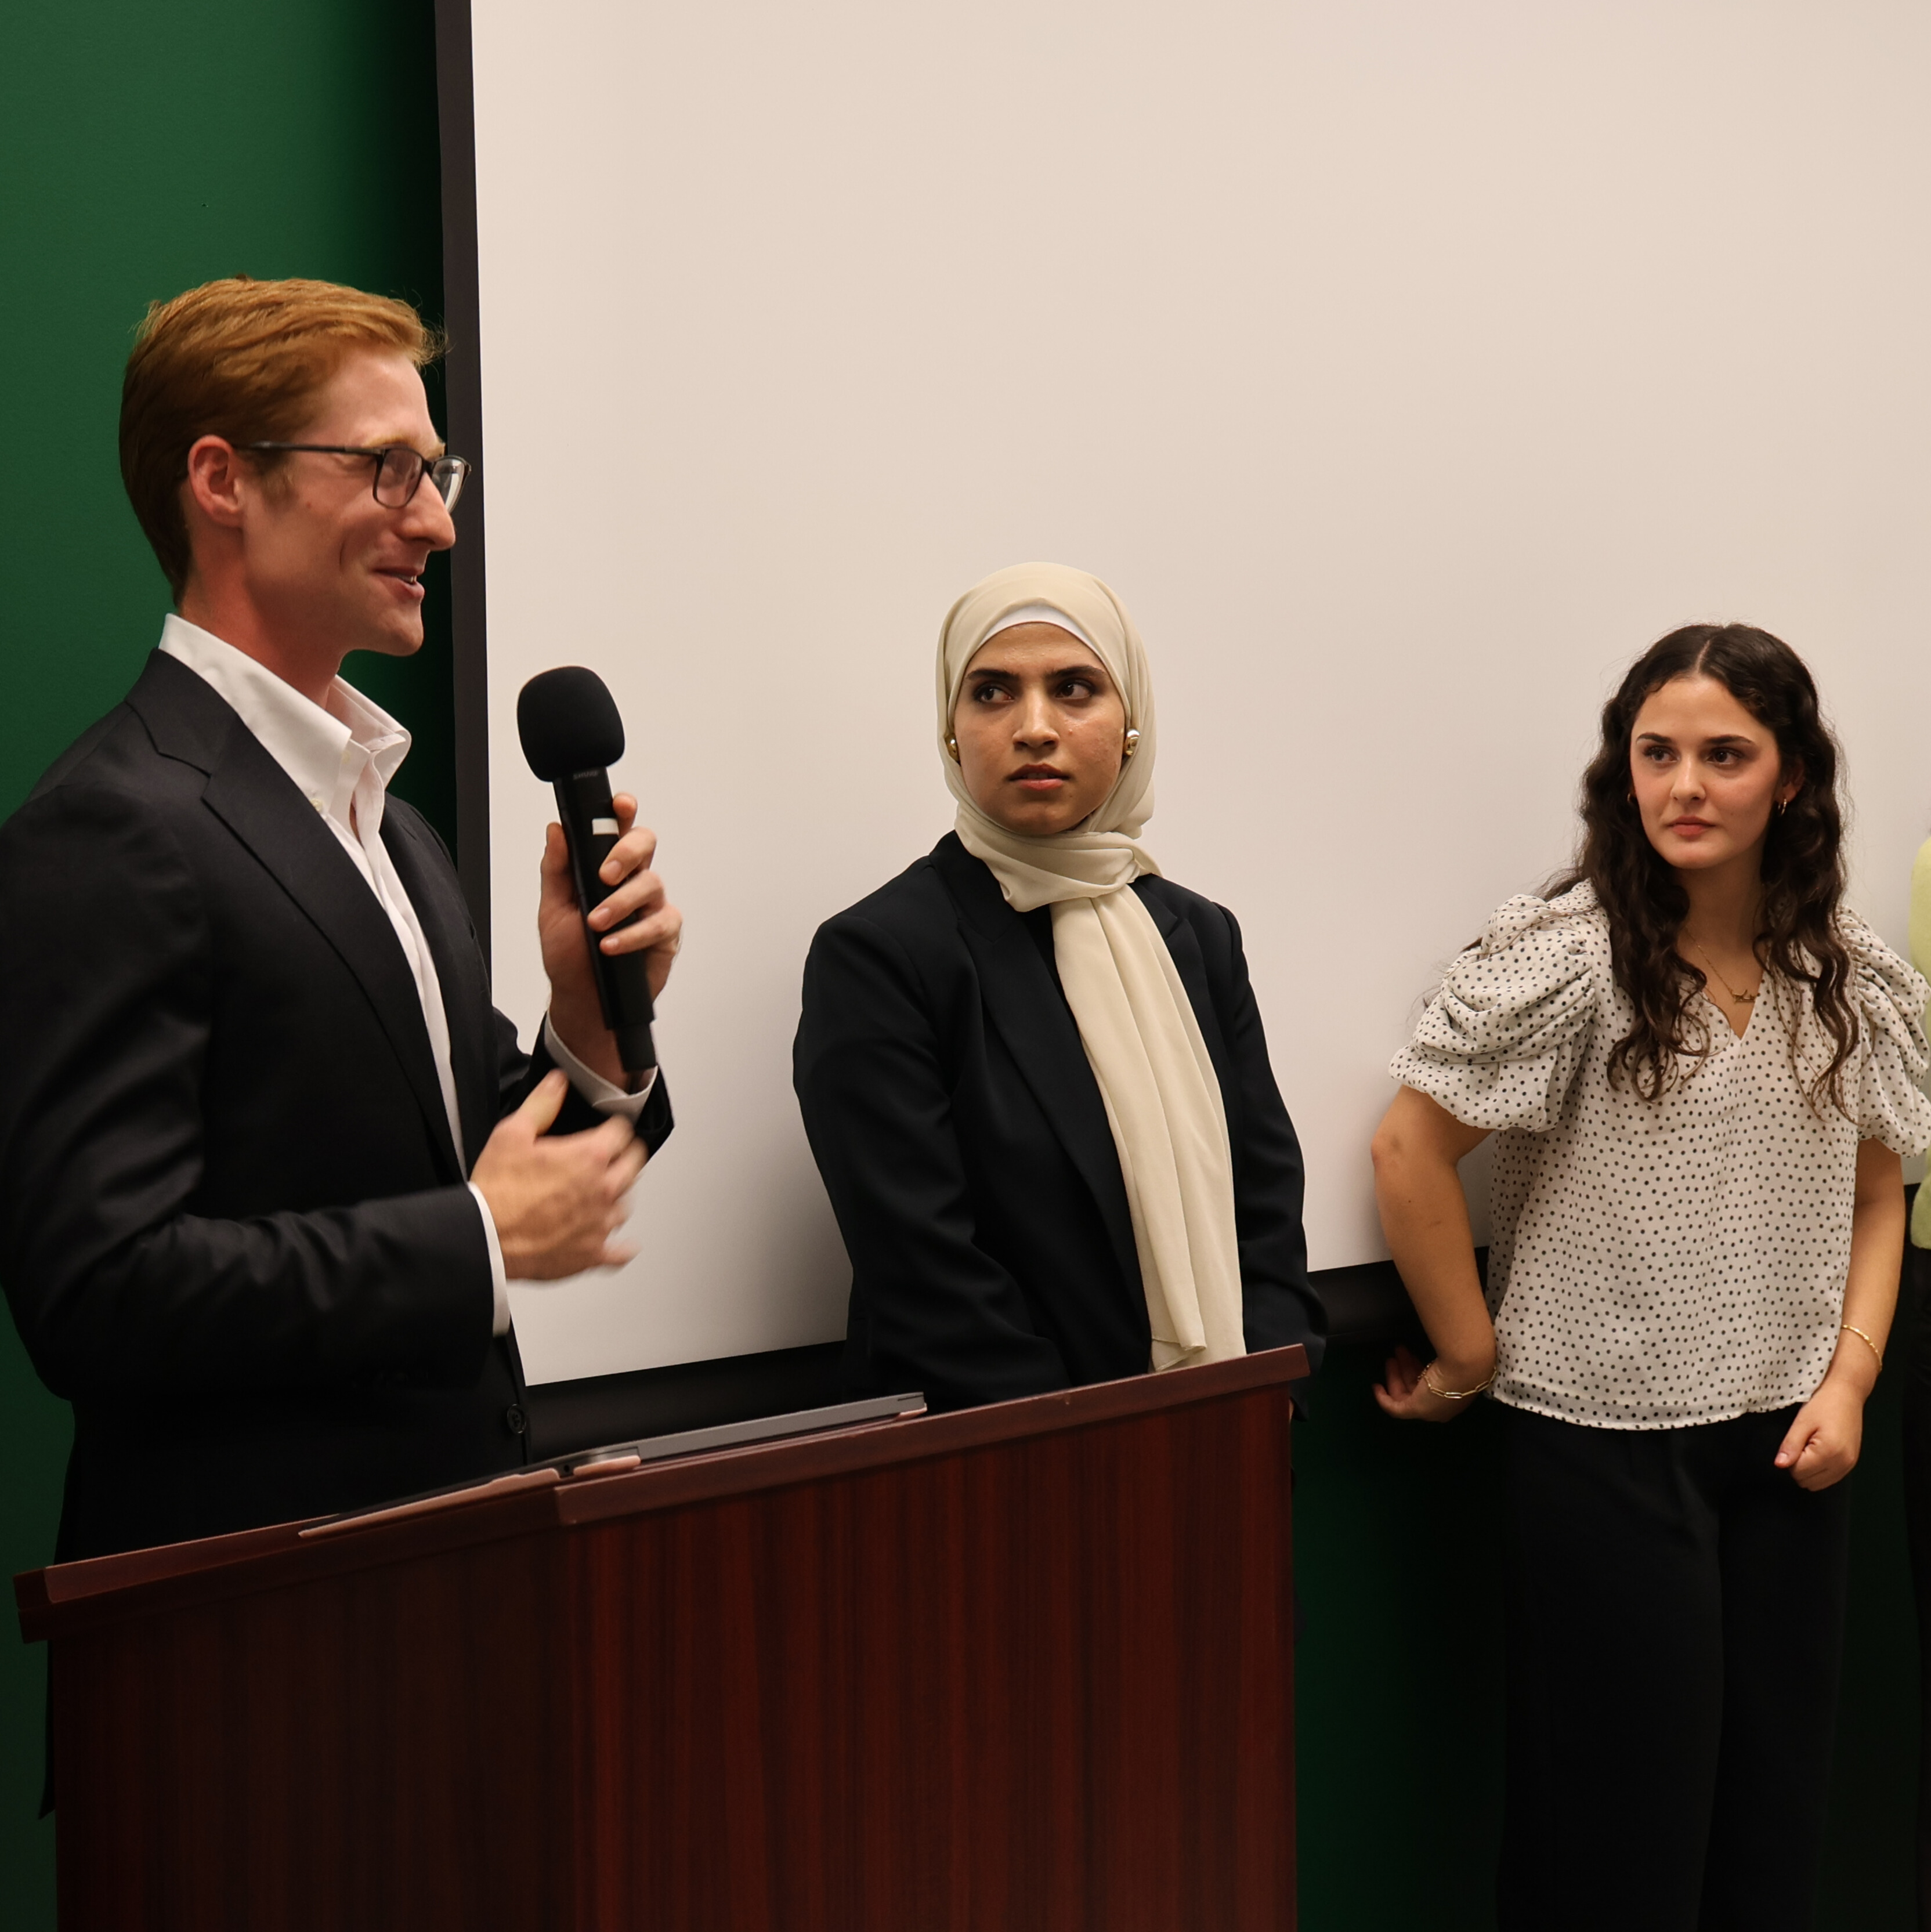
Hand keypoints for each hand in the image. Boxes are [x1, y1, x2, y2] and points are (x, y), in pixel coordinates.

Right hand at [471, 1073, 647, 1278]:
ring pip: (626, 1205)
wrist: (484, 1239)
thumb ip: (542, 1104)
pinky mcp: (592, 1253)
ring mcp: (600, 1224)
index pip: (622, 1132)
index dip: (614, 1127)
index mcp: (589, 1157)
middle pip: (635, 1166)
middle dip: (624, 1157)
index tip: (608, 1130)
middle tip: (612, 1157)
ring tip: (600, 1195)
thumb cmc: (496, 1191)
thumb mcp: (512, 1134)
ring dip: (616, 1198)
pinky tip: (620, 1243)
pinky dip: (621, 1246)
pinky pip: (620, 1252)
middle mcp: (603, 1190)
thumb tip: (558, 1083)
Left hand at [539, 794, 681, 1082]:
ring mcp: (651, 905)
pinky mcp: (665, 932)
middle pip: (645, 843)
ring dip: (621, 904)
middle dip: (627, 852)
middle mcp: (632, 880)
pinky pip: (659, 923)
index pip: (618, 828)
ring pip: (651, 883)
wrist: (582, 998)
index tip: (620, 804)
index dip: (623, 811)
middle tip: (605, 874)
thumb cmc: (569, 953)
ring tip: (597, 924)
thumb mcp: (552, 909)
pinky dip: (633, 934)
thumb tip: (556, 830)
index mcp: (605, 867)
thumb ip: (556, 868)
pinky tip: (612, 945)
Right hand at [1373, 1343, 1488, 1423]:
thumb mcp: (1454, 1353)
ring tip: (1390, 1357)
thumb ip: (1446, 1350)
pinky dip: (1383, 1398)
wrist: (1465, 1366)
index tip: (1408, 1357)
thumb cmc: (1463, 1356)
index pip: (1431, 1383)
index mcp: (1454, 1392)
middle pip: (1417, 1388)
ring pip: (1406, 1394)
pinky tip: (1376, 1386)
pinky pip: (1394, 1408)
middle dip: (1405, 1369)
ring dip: (1395, 1375)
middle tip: (1397, 1353)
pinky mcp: (1416, 1410)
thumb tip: (1442, 1336)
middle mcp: (1442, 1404)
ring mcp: (1429, 1409)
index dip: (1417, 1369)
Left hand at [1775, 1375, 1865, 1490]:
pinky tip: (1820, 1451)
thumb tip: (1779, 1465)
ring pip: (1819, 1484)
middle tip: (1802, 1443)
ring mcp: (1849, 1465)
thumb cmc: (1823, 1404)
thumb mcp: (1802, 1422)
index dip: (1790, 1459)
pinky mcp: (1852, 1463)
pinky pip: (1830, 1478)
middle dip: (1799, 1466)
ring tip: (1811, 1446)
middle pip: (1809, 1482)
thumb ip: (1790, 1445)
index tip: (1795, 1441)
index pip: (1798, 1472)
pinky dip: (1820, 1470)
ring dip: (1810, 1470)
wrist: (1847, 1393)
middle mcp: (1842, 1464)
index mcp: (1829, 1453)